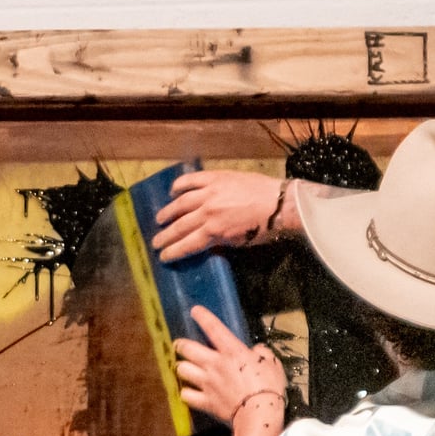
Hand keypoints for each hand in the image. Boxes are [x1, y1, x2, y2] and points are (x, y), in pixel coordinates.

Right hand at [152, 170, 292, 261]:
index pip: (187, 244)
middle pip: (180, 226)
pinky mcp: (215, 178)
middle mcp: (207, 212)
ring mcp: (210, 193)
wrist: (279, 203)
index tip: (163, 257)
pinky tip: (173, 191)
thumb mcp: (240, 243)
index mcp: (214, 232)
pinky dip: (180, 185)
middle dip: (165, 236)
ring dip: (168, 212)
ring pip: (181, 203)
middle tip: (155, 242)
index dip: (173, 252)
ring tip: (159, 219)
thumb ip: (219, 242)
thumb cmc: (263, 227)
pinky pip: (192, 180)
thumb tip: (205, 243)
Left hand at [174, 304, 286, 430]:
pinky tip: (189, 392)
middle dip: (181, 345)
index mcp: (232, 351)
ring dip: (183, 368)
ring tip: (185, 369)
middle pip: (187, 349)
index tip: (195, 311)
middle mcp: (214, 364)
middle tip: (180, 346)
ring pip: (183, 370)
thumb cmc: (268, 386)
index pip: (214, 328)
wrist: (259, 413)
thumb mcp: (272, 363)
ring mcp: (207, 383)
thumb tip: (256, 352)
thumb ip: (262, 354)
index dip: (202, 317)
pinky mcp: (205, 402)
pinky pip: (187, 395)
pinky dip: (186, 393)